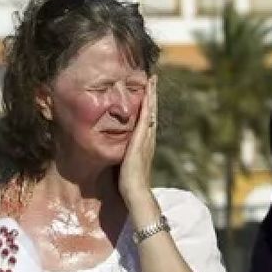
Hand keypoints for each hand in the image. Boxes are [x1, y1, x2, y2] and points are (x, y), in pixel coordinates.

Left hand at [118, 75, 159, 209]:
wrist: (135, 192)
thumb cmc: (129, 184)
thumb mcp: (125, 164)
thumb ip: (123, 155)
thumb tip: (117, 152)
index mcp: (144, 144)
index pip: (146, 119)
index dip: (148, 105)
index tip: (148, 91)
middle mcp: (148, 139)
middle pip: (151, 111)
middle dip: (152, 95)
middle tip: (153, 79)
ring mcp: (146, 139)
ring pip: (150, 112)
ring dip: (151, 96)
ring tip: (152, 81)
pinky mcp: (141, 140)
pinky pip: (145, 119)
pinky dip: (147, 106)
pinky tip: (147, 95)